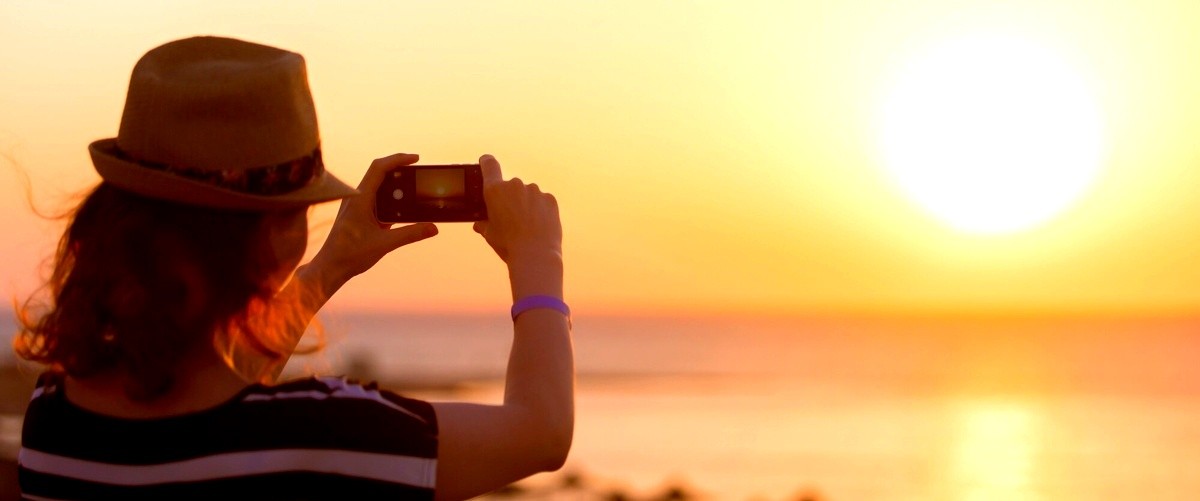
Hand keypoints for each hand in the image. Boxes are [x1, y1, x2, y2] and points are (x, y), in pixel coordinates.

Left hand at [307, 153, 437, 294]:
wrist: (330, 267)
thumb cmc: (350, 255)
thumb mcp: (385, 244)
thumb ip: (411, 234)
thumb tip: (433, 228)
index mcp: (360, 199)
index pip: (379, 168)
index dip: (398, 159)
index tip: (416, 158)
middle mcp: (357, 198)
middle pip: (380, 173)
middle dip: (400, 170)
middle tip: (419, 174)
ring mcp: (357, 205)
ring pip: (378, 187)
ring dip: (396, 187)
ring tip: (413, 192)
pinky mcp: (358, 214)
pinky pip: (377, 200)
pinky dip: (391, 200)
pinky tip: (402, 210)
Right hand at [472, 155, 561, 265]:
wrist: (535, 254)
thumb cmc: (509, 245)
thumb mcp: (490, 235)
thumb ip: (484, 224)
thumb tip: (479, 224)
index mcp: (495, 191)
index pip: (489, 165)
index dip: (487, 162)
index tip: (486, 161)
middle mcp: (515, 185)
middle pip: (510, 186)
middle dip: (510, 198)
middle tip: (511, 218)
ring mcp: (534, 190)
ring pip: (528, 194)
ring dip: (526, 204)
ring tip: (527, 226)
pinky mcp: (550, 198)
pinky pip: (542, 201)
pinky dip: (540, 210)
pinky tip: (539, 226)